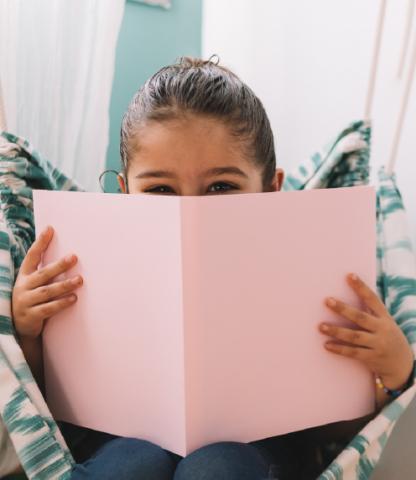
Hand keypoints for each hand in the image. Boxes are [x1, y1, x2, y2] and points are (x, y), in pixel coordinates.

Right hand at [12, 226, 82, 338]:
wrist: (18, 327)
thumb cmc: (32, 299)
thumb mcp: (33, 284)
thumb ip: (45, 271)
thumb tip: (67, 254)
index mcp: (24, 276)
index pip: (32, 256)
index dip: (40, 242)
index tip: (50, 229)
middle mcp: (23, 287)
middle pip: (43, 274)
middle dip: (59, 265)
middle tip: (74, 257)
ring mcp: (26, 302)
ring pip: (48, 291)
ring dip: (65, 285)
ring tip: (79, 280)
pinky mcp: (31, 316)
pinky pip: (48, 308)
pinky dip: (61, 303)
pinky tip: (74, 298)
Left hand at [319, 273, 413, 390]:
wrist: (402, 364)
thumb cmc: (387, 337)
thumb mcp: (385, 322)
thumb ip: (370, 312)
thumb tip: (349, 295)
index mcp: (385, 317)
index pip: (372, 299)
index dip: (361, 287)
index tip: (349, 275)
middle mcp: (382, 329)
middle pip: (360, 317)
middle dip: (343, 309)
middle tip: (327, 300)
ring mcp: (378, 344)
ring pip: (354, 336)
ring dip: (336, 331)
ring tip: (321, 326)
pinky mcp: (372, 358)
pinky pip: (353, 353)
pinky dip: (339, 349)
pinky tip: (327, 345)